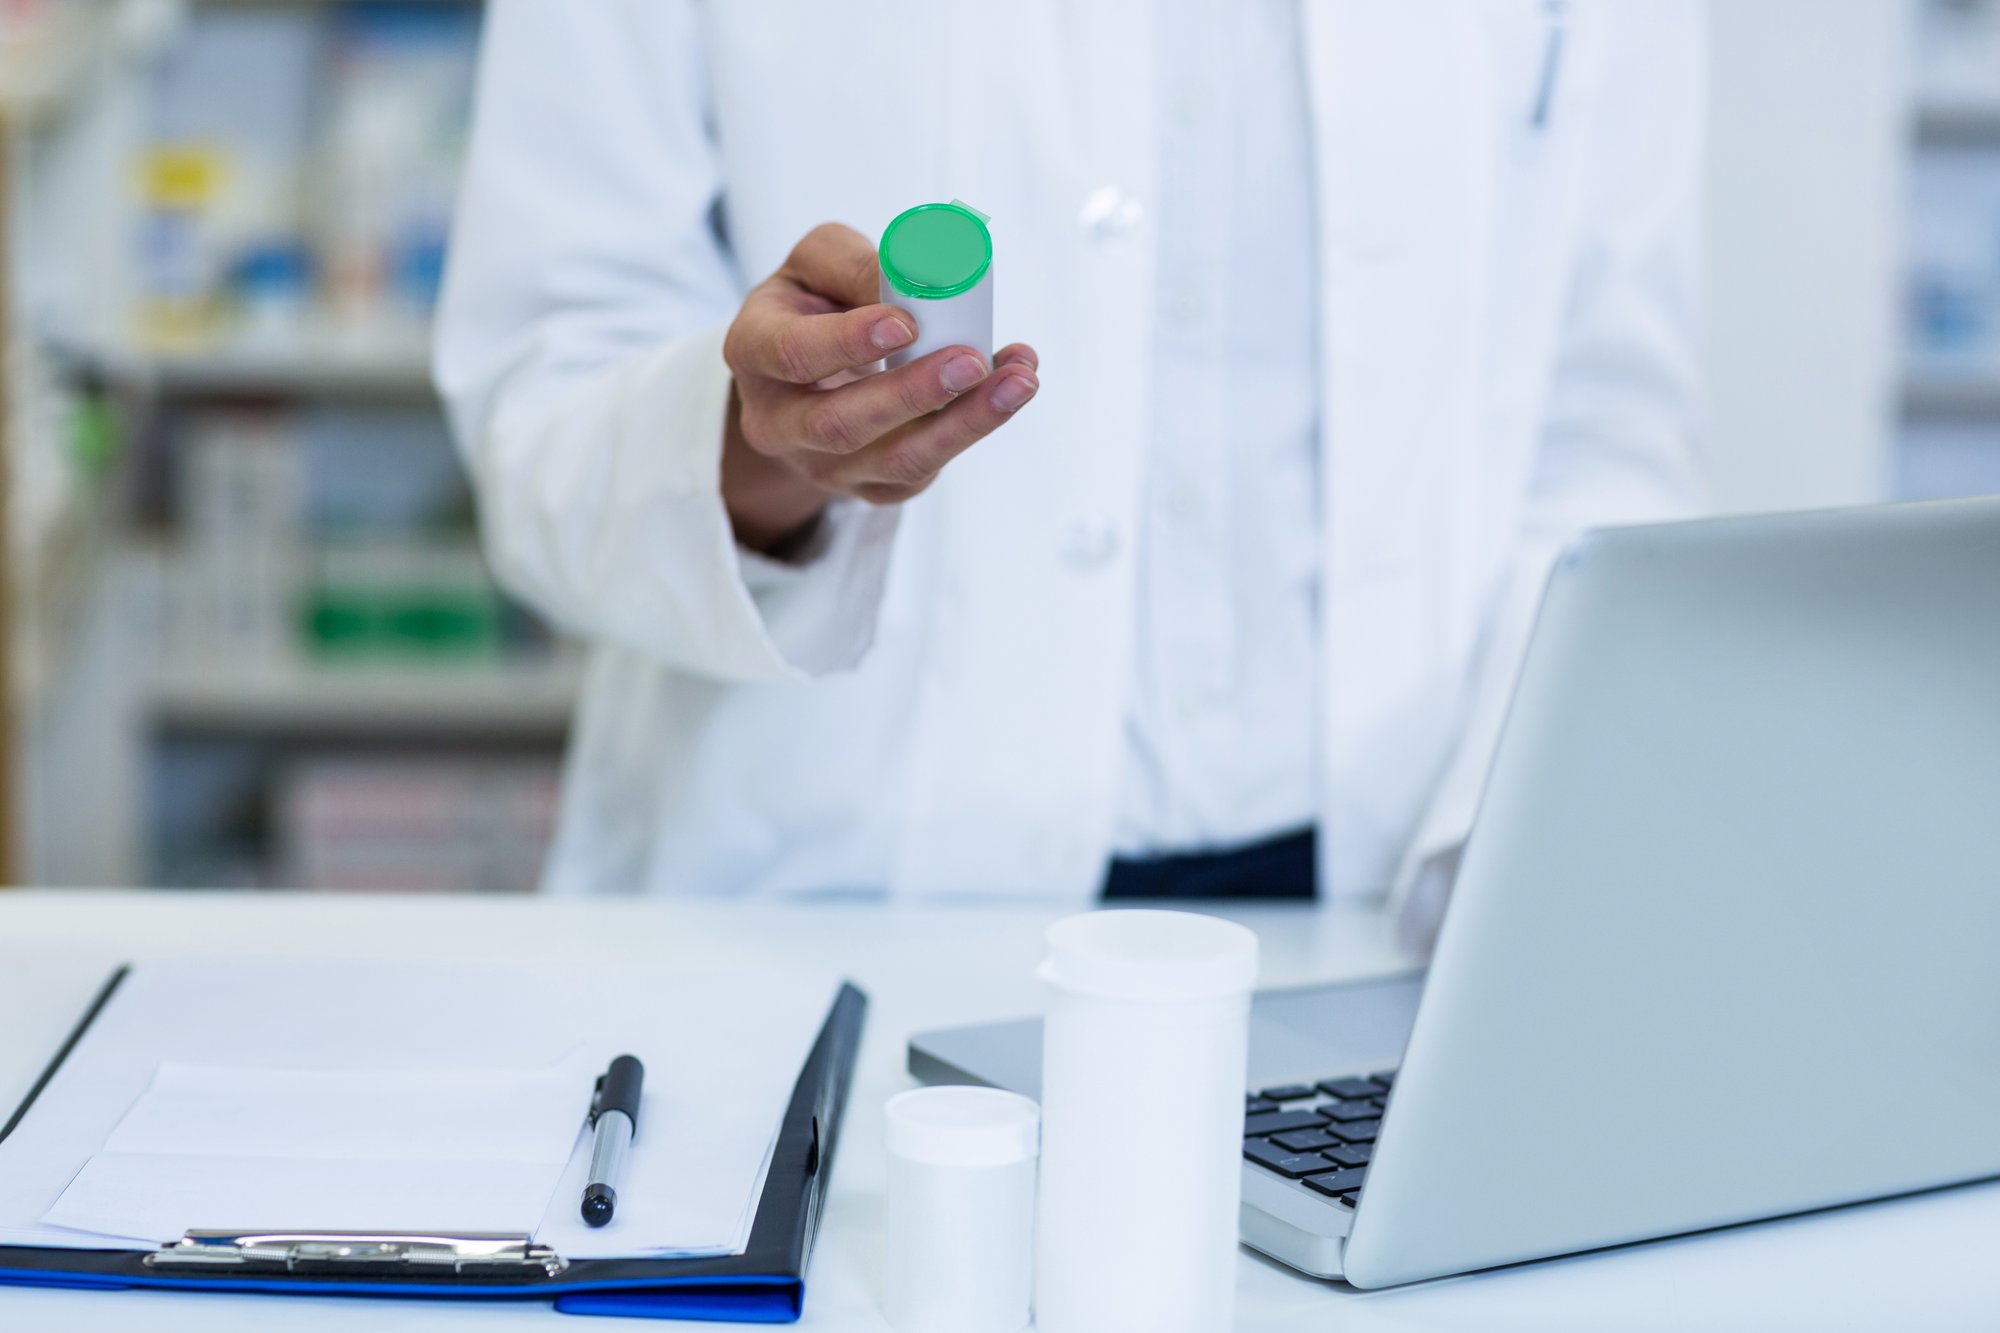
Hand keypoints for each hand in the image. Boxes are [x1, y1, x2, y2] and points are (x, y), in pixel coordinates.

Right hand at [720, 222, 1039, 554]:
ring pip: (895, 461)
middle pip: (841, 425)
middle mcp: (778, 422)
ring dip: (965, 422)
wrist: (802, 378)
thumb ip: (856, 264)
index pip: (792, 355)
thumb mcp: (816, 265)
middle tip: (971, 359)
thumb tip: (919, 283)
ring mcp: (825, 466)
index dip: (846, 343)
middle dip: (912, 394)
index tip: (905, 322)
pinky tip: (1012, 386)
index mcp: (753, 353)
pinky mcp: (874, 488)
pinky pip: (927, 469)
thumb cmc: (812, 305)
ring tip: (1019, 380)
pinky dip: (976, 427)